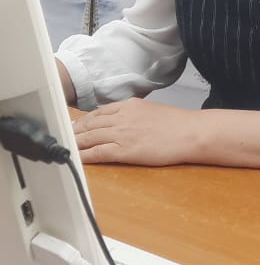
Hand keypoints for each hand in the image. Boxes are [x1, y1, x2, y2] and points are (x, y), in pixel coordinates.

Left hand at [72, 99, 200, 165]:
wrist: (190, 132)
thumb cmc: (177, 124)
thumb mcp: (152, 111)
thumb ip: (135, 114)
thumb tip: (126, 121)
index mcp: (129, 106)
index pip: (99, 112)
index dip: (84, 120)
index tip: (76, 125)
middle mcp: (122, 117)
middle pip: (91, 124)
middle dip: (75, 131)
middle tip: (64, 136)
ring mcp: (122, 133)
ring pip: (91, 137)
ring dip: (76, 142)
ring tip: (65, 147)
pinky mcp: (125, 150)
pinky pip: (99, 153)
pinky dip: (86, 155)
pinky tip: (78, 158)